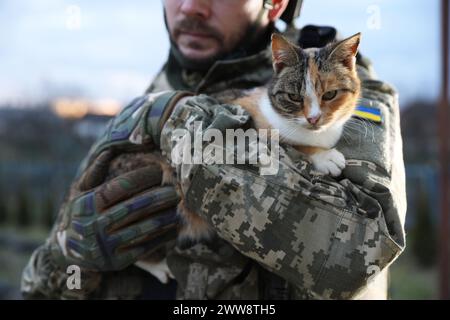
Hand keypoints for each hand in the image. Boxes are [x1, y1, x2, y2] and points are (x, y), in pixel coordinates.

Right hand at [51, 150, 179, 270]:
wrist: (70, 255)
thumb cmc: (81, 216)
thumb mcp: (80, 194)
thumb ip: (94, 173)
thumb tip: (108, 151)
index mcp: (88, 205)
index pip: (120, 187)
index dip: (142, 177)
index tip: (160, 170)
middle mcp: (95, 225)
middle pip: (133, 208)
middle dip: (158, 197)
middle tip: (176, 189)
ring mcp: (106, 245)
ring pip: (141, 228)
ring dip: (163, 217)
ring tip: (179, 207)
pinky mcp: (117, 262)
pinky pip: (144, 248)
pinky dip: (161, 238)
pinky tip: (174, 228)